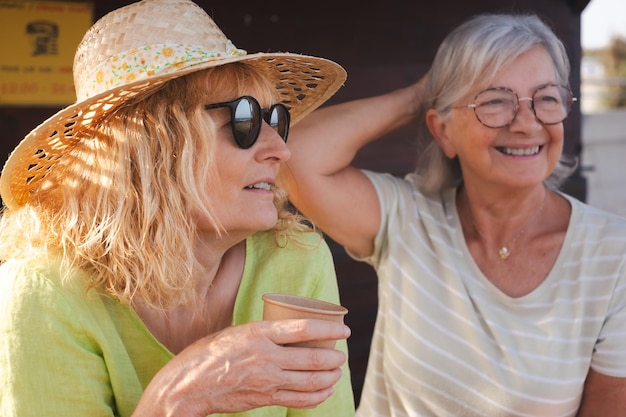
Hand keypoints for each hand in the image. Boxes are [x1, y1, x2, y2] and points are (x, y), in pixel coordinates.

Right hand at [133, 319, 350, 416]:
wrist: (188, 385)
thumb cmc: (208, 354)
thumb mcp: (235, 331)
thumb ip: (262, 332)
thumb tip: (286, 329)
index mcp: (259, 333)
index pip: (303, 328)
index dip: (328, 328)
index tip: (344, 329)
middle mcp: (266, 356)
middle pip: (312, 358)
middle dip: (334, 357)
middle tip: (342, 355)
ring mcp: (267, 380)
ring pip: (310, 380)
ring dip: (330, 377)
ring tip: (337, 372)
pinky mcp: (265, 398)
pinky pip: (299, 399)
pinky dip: (317, 396)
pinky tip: (325, 391)